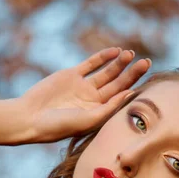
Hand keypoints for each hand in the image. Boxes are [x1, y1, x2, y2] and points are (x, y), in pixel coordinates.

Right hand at [19, 47, 150, 142]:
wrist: (30, 117)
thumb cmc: (59, 125)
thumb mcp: (88, 120)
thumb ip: (109, 108)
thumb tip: (131, 94)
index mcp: (99, 114)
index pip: (122, 99)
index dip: (135, 89)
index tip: (148, 80)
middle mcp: (93, 100)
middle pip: (118, 84)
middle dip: (132, 73)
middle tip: (146, 63)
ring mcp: (83, 87)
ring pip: (107, 72)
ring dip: (119, 64)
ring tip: (131, 54)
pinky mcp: (71, 75)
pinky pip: (91, 64)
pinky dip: (103, 57)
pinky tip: (116, 51)